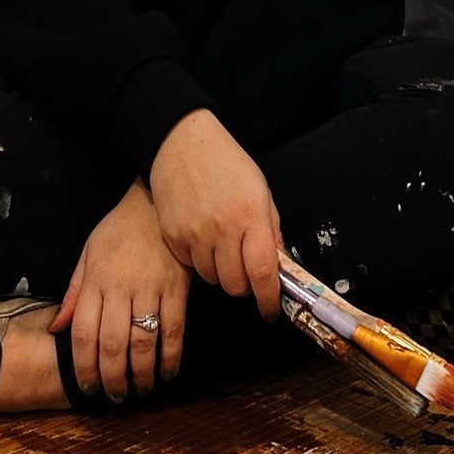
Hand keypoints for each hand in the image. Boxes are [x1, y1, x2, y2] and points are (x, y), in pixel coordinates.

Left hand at [50, 181, 189, 399]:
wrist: (156, 203)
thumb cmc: (119, 230)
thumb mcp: (89, 254)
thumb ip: (74, 293)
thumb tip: (56, 329)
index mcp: (95, 281)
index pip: (84, 334)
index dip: (84, 366)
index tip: (87, 386)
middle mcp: (120, 288)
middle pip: (112, 344)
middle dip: (112, 378)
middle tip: (115, 396)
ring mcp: (150, 288)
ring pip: (143, 342)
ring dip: (140, 374)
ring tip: (139, 390)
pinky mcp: (177, 287)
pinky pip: (174, 329)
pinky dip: (171, 357)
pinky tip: (167, 373)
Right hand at [148, 109, 283, 319]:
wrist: (181, 143)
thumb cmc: (225, 162)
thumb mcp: (260, 190)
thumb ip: (271, 229)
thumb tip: (279, 266)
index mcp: (250, 216)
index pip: (263, 273)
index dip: (269, 299)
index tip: (271, 310)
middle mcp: (222, 229)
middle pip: (235, 285)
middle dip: (244, 283)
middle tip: (245, 266)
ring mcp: (194, 235)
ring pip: (212, 279)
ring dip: (221, 272)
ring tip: (222, 245)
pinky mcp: (173, 237)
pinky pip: (191, 267)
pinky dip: (200, 261)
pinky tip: (202, 237)